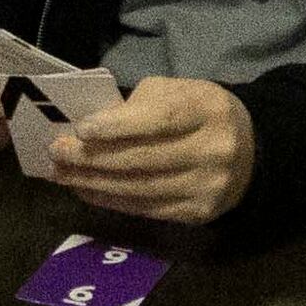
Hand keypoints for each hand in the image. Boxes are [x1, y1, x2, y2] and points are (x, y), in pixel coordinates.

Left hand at [50, 75, 257, 223]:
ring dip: (94, 183)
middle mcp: (212, 151)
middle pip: (143, 159)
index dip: (118, 126)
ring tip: (63, 175)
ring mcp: (206, 187)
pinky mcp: (197, 213)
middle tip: (57, 153)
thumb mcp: (179, 92)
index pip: (160, 120)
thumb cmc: (200, 114)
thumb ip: (138, 104)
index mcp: (208, 110)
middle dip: (93, 158)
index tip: (82, 129)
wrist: (249, 152)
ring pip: (139, 189)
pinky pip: (146, 209)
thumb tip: (90, 128)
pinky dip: (111, 201)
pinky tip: (88, 191)